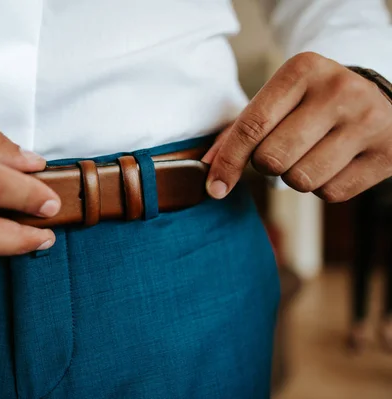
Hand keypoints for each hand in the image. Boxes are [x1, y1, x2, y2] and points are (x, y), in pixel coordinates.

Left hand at [202, 52, 391, 201]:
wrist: (378, 99)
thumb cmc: (312, 104)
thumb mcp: (277, 102)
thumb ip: (239, 132)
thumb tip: (208, 168)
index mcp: (304, 70)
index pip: (252, 126)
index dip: (228, 162)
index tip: (214, 188)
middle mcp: (338, 90)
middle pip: (272, 159)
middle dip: (267, 165)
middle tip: (282, 150)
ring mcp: (367, 121)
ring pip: (300, 180)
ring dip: (295, 177)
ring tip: (311, 154)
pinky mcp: (386, 153)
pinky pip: (330, 194)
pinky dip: (322, 187)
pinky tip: (335, 163)